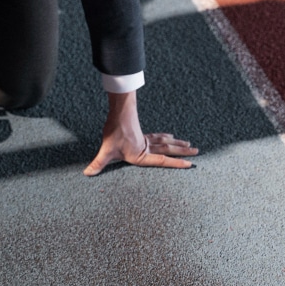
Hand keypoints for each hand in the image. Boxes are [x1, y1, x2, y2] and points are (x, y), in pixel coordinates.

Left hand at [83, 91, 197, 175]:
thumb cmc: (114, 131)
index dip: (176, 163)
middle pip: (169, 149)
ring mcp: (145, 139)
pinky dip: (165, 137)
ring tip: (189, 144)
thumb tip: (87, 173)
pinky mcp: (141, 133)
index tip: (190, 164)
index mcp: (141, 154)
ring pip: (165, 142)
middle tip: (197, 152)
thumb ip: (98, 163)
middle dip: (183, 152)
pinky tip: (169, 136)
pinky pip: (157, 137)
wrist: (119, 111)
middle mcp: (146, 147)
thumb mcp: (106, 150)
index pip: (162, 160)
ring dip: (177, 144)